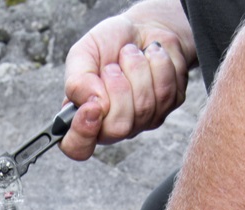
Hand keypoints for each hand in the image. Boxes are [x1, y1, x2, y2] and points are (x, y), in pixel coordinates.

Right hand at [61, 1, 194, 160]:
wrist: (143, 28)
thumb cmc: (109, 43)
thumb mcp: (82, 53)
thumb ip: (77, 80)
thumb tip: (90, 102)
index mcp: (84, 116)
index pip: (77, 148)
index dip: (83, 134)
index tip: (93, 106)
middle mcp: (112, 125)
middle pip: (118, 129)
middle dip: (118, 88)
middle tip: (113, 66)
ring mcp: (142, 121)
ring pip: (145, 109)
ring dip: (137, 69)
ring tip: (131, 54)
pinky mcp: (167, 108)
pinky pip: (166, 93)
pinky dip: (158, 65)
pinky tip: (151, 56)